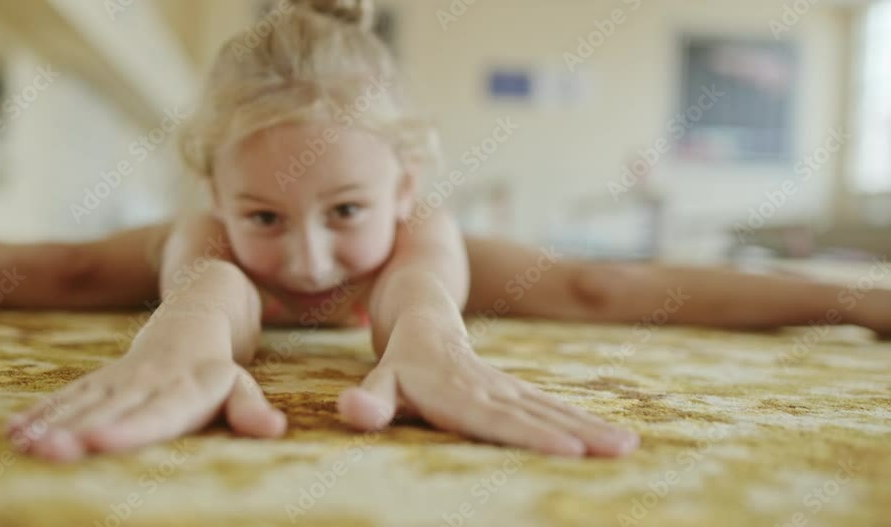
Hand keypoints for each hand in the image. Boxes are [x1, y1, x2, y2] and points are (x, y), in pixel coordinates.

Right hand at [6, 317, 284, 461]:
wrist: (199, 307)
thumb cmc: (220, 364)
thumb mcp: (240, 384)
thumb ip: (249, 408)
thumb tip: (274, 428)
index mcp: (187, 387)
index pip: (158, 412)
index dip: (130, 429)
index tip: (100, 444)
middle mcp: (149, 381)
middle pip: (110, 410)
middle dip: (76, 433)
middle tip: (47, 453)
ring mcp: (121, 378)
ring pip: (84, 403)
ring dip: (52, 424)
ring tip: (23, 445)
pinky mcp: (103, 379)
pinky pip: (71, 395)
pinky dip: (43, 412)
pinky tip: (15, 432)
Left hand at [337, 316, 639, 456]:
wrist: (423, 322)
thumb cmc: (399, 365)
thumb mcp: (380, 382)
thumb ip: (369, 400)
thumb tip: (351, 410)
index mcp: (458, 392)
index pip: (498, 419)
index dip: (532, 433)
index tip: (569, 449)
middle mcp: (490, 390)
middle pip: (538, 413)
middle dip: (580, 432)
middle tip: (619, 449)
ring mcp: (508, 389)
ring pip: (554, 408)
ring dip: (591, 427)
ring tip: (628, 446)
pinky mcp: (518, 391)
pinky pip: (555, 405)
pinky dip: (586, 421)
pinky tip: (614, 438)